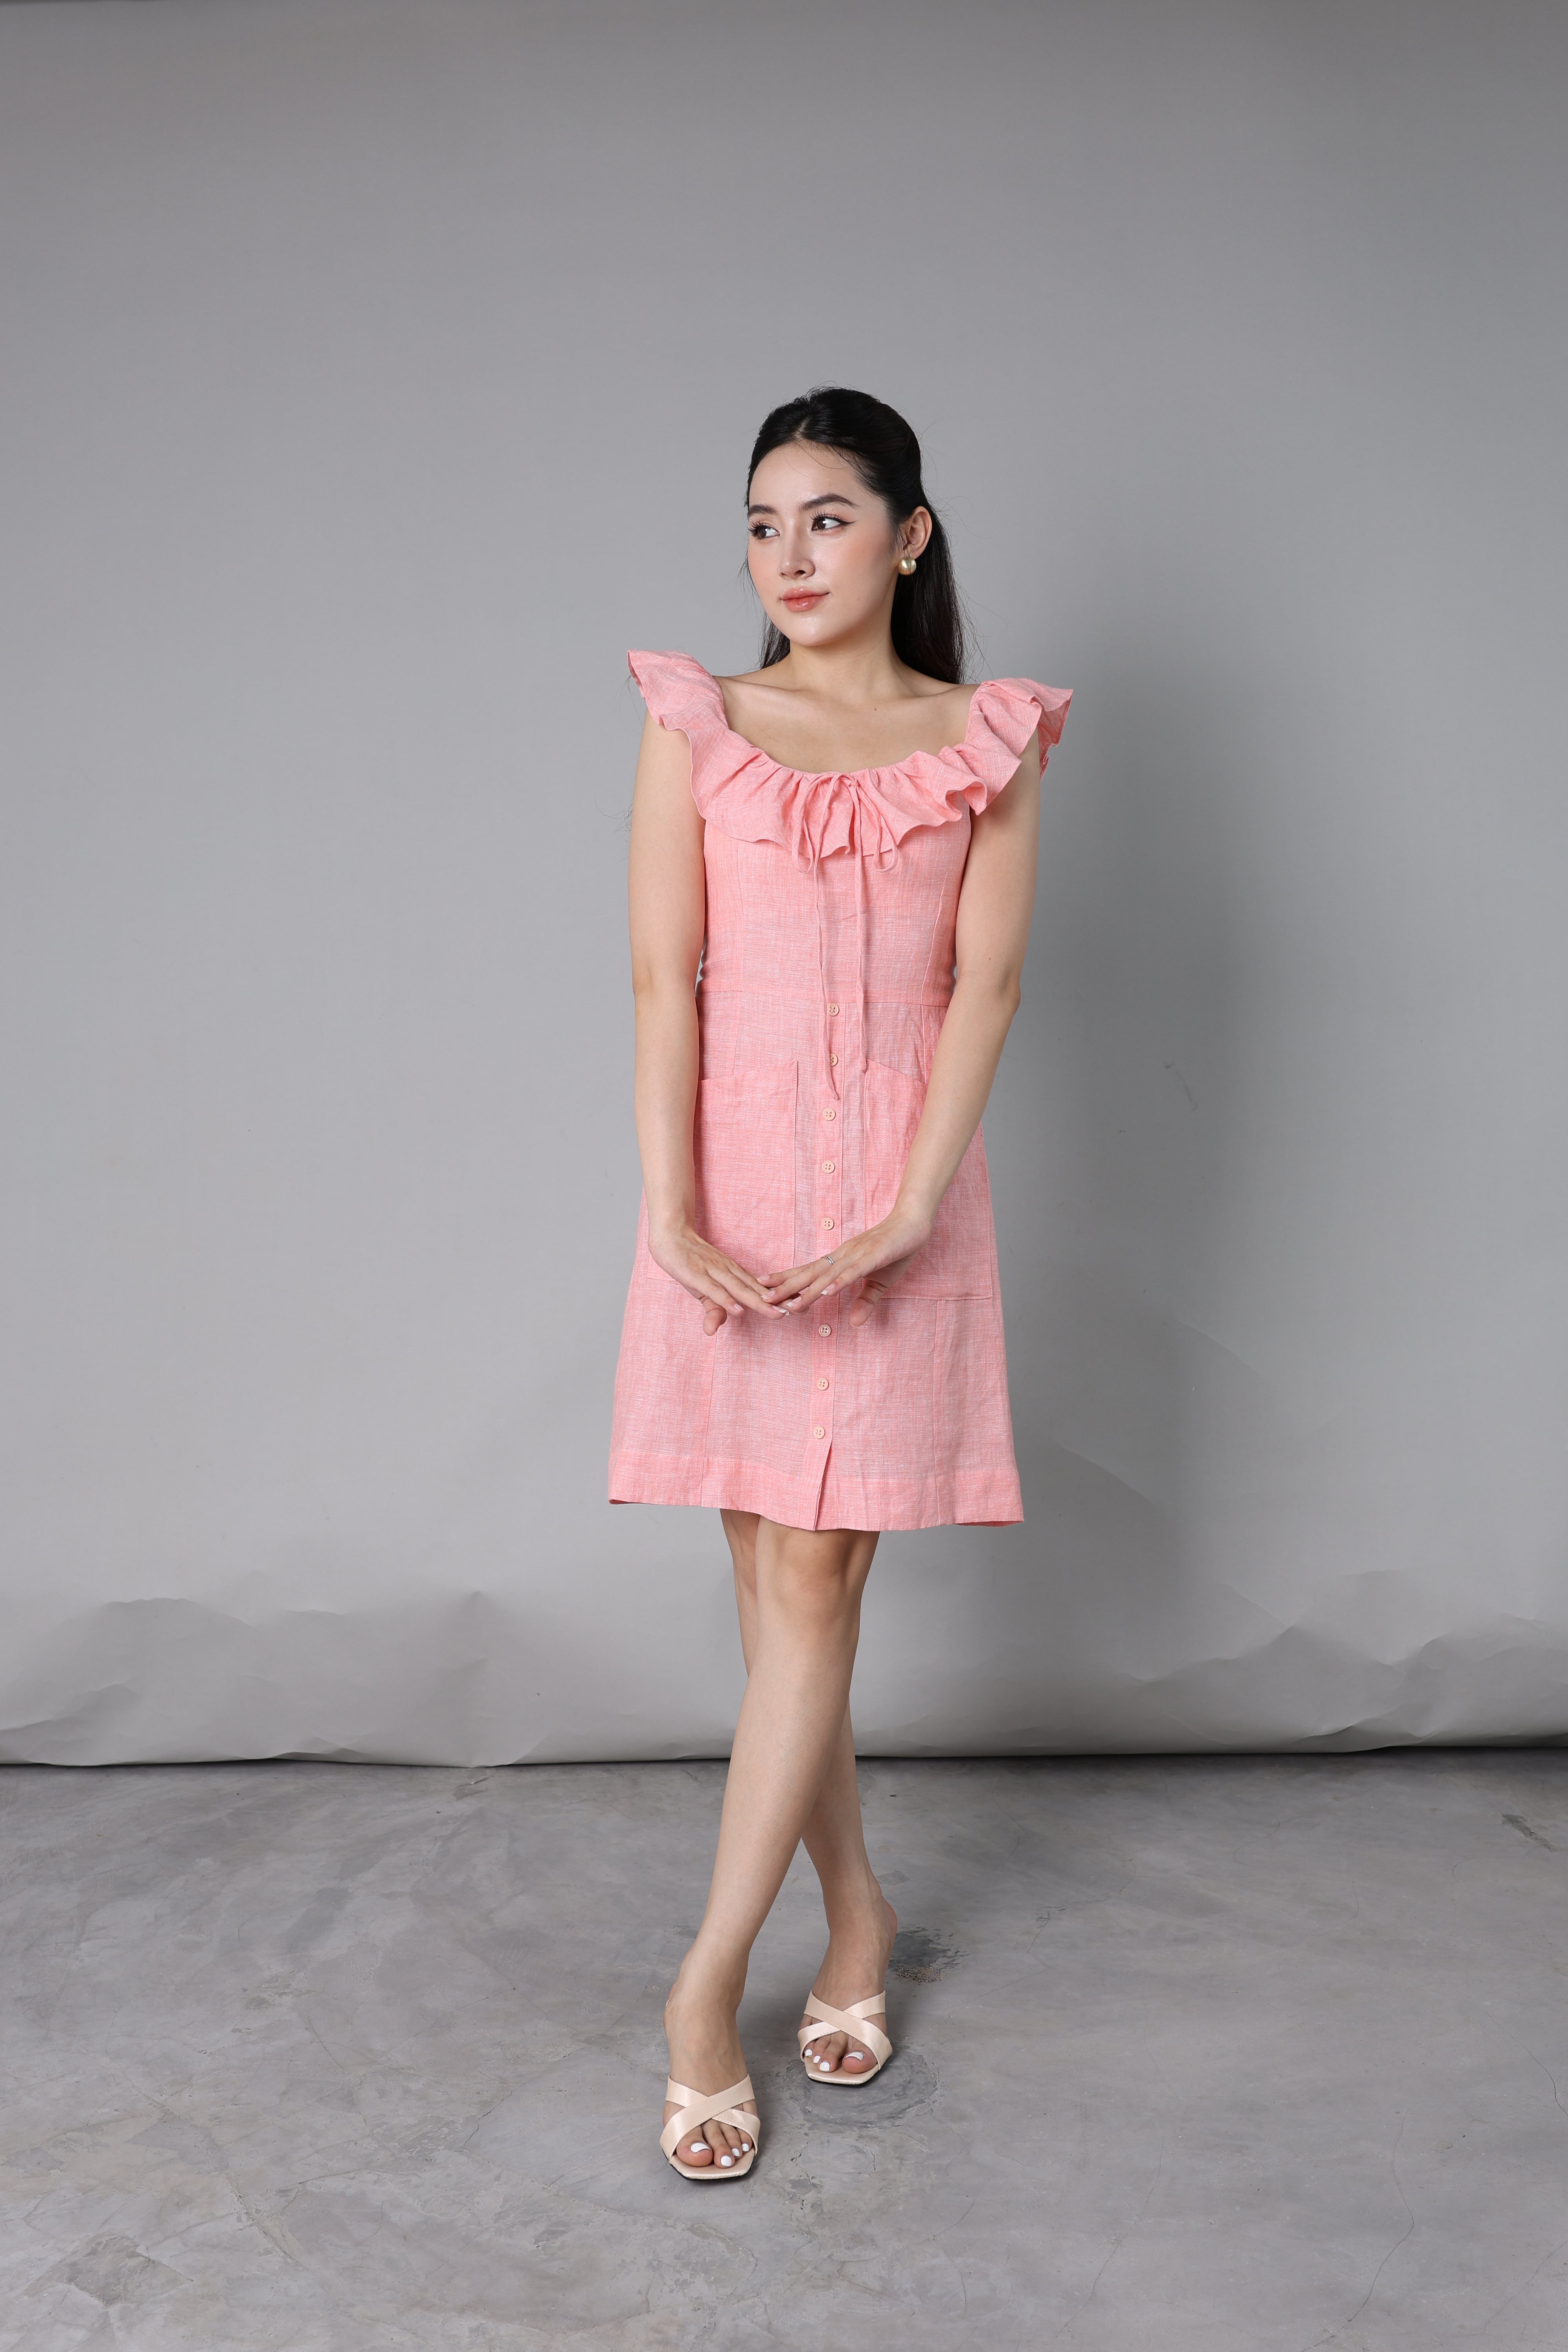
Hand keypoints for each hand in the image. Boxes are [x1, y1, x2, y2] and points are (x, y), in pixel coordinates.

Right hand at [648, 1221, 791, 1338]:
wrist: (670, 1235)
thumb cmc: (688, 1262)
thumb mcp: (702, 1290)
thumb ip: (712, 1309)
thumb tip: (715, 1331)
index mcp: (734, 1273)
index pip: (760, 1288)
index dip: (779, 1298)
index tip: (799, 1306)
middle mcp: (728, 1271)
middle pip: (756, 1289)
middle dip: (777, 1302)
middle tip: (799, 1311)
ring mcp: (713, 1272)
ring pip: (740, 1289)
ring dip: (759, 1303)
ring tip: (777, 1314)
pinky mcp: (696, 1275)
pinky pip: (714, 1290)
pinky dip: (727, 1300)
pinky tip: (739, 1310)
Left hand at [761, 1205, 933, 1327]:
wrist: (914, 1223)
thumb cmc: (896, 1249)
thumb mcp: (879, 1281)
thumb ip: (865, 1301)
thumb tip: (855, 1324)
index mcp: (842, 1260)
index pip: (809, 1271)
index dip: (787, 1280)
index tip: (765, 1288)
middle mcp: (843, 1256)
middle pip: (810, 1273)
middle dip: (787, 1286)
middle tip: (763, 1297)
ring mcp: (857, 1255)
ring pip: (828, 1276)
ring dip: (808, 1291)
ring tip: (790, 1304)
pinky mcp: (874, 1256)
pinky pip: (853, 1272)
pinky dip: (840, 1282)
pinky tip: (827, 1292)